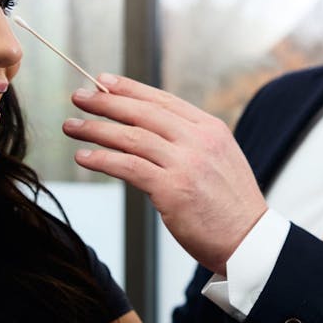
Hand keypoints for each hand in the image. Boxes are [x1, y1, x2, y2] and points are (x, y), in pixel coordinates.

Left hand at [62, 73, 267, 273]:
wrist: (249, 241)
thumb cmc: (231, 207)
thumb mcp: (219, 161)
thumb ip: (191, 144)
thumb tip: (151, 135)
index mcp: (211, 129)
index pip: (163, 100)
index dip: (130, 89)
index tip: (104, 81)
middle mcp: (199, 141)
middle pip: (143, 113)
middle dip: (106, 102)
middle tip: (79, 97)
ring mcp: (186, 164)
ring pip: (131, 137)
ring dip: (96, 129)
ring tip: (72, 126)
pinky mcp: (173, 190)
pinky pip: (128, 167)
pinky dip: (102, 159)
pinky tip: (84, 157)